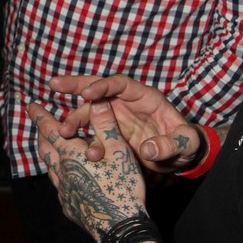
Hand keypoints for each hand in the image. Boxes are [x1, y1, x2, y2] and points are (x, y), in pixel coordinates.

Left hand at [28, 99, 145, 242]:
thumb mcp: (119, 151)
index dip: (40, 117)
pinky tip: (66, 176)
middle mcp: (62, 172)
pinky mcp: (69, 206)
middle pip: (45, 149)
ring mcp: (64, 191)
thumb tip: (96, 101)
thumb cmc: (123, 186)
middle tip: (41, 124)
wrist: (121, 228)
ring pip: (50, 167)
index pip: (50, 130)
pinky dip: (58, 174)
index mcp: (72, 155)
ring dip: (49, 154)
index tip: (30, 106)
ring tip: (52, 147)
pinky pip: (58, 185)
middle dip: (42, 134)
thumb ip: (105, 124)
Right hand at [51, 74, 202, 172]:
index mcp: (146, 97)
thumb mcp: (186, 144)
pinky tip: (71, 148)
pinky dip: (81, 140)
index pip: (121, 84)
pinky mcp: (111, 135)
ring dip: (75, 120)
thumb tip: (147, 150)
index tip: (87, 93)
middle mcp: (127, 104)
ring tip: (64, 133)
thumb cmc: (188, 144)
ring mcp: (117, 119)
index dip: (103, 85)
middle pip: (99, 89)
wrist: (182, 158)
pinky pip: (92, 134)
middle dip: (76, 85)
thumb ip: (169, 145)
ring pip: (91, 113)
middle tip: (54, 85)